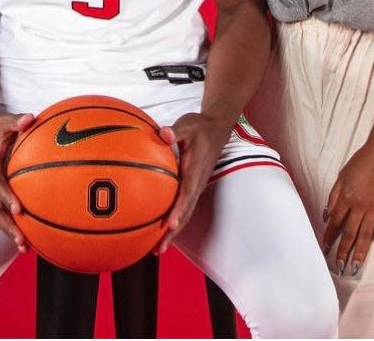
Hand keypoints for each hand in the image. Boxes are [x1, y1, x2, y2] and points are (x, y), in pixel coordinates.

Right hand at [0, 111, 35, 250]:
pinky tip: (29, 236)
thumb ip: (16, 121)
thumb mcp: (3, 120)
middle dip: (6, 226)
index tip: (19, 209)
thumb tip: (30, 118)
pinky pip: (2, 212)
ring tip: (25, 247)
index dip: (6, 197)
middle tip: (22, 240)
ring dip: (8, 232)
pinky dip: (12, 225)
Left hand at [154, 112, 227, 253]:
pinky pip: (183, 206)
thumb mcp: (187, 124)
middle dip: (173, 232)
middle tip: (158, 249)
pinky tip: (159, 229)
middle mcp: (197, 183)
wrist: (217, 128)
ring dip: (173, 232)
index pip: (187, 194)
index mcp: (195, 171)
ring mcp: (196, 187)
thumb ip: (175, 131)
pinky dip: (173, 220)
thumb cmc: (199, 126)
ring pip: (185, 213)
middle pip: (186, 212)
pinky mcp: (192, 186)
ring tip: (156, 249)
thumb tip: (163, 134)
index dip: (179, 210)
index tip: (171, 224)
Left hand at [322, 141, 373, 275]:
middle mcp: (359, 205)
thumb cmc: (360, 162)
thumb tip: (328, 213)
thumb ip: (334, 195)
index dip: (329, 236)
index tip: (325, 248)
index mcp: (345, 197)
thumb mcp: (341, 176)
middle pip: (349, 233)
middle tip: (339, 266)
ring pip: (366, 235)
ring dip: (360, 253)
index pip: (335, 222)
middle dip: (343, 251)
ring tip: (355, 268)